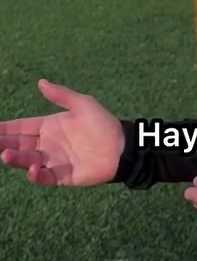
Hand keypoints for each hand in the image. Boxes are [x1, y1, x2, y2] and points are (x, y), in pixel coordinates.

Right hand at [0, 80, 125, 186]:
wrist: (122, 146)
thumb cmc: (103, 123)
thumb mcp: (82, 104)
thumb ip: (61, 95)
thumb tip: (40, 82)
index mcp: (49, 126)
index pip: (22, 127)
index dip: (6, 128)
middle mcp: (47, 144)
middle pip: (20, 144)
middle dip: (4, 143)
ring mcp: (53, 161)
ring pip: (28, 161)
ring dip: (16, 159)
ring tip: (5, 155)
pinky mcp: (62, 176)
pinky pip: (45, 177)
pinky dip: (37, 175)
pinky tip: (32, 169)